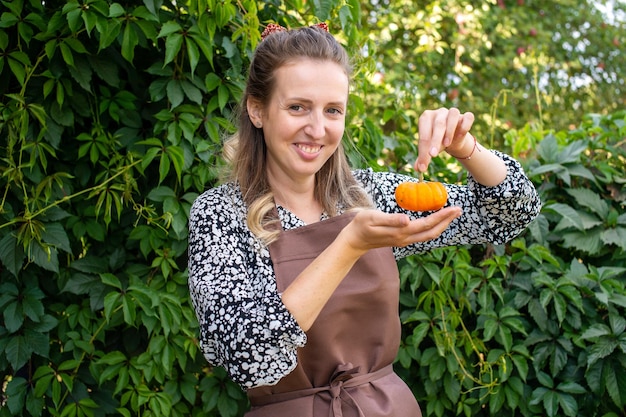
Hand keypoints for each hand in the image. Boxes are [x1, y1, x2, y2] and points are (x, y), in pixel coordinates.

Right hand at [340, 207, 461, 252]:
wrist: (354, 241)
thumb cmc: (360, 226)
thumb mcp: (372, 218)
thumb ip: (390, 219)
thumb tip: (408, 220)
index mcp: (400, 232)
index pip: (426, 224)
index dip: (441, 216)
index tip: (453, 208)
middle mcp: (405, 239)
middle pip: (432, 232)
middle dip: (447, 221)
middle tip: (459, 210)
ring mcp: (404, 241)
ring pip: (428, 235)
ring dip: (441, 225)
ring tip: (450, 214)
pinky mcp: (402, 239)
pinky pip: (422, 235)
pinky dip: (432, 227)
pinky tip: (435, 220)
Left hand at [414, 107, 474, 171]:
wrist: (453, 138)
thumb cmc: (437, 142)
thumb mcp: (429, 149)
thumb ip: (423, 157)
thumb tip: (417, 169)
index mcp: (426, 118)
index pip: (424, 134)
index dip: (423, 150)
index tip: (423, 165)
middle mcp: (439, 113)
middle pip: (438, 124)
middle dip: (435, 141)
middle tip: (433, 155)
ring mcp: (452, 112)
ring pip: (453, 115)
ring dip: (450, 131)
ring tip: (447, 144)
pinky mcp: (465, 116)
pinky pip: (468, 116)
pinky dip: (465, 125)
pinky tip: (461, 135)